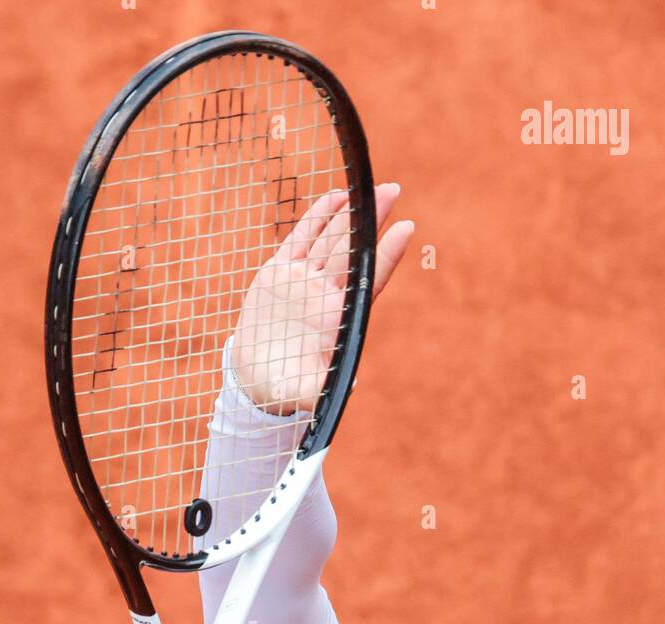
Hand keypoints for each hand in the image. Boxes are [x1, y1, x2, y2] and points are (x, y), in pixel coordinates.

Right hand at [231, 181, 413, 414]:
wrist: (258, 380)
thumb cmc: (288, 389)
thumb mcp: (306, 393)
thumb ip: (325, 390)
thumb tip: (352, 388)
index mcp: (340, 318)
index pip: (370, 279)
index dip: (387, 254)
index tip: (407, 227)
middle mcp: (326, 294)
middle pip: (354, 250)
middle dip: (373, 220)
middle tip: (393, 190)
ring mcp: (304, 280)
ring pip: (331, 239)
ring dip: (350, 214)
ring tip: (370, 188)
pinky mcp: (279, 273)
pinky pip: (300, 238)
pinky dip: (316, 218)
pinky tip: (334, 198)